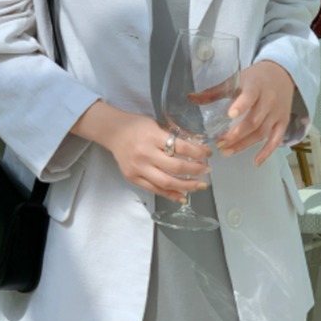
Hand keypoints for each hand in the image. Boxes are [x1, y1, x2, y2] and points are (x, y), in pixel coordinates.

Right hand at [74, 102, 211, 202]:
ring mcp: (138, 168)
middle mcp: (145, 154)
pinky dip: (170, 194)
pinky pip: (154, 189)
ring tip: (200, 185)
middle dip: (195, 170)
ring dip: (187, 185)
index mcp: (152, 137)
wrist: (112, 132)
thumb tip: (195, 149)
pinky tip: (183, 196)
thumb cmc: (137, 126)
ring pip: (166, 182)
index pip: (180, 147)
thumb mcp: (155, 124)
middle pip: (175, 167)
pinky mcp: (133, 178)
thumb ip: (171, 137)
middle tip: (207, 169)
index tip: (208, 154)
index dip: (197, 152)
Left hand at [216, 61, 294, 166]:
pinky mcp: (283, 122)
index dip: (240, 106)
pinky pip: (276, 139)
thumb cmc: (255, 78)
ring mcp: (277, 112)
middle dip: (236, 134)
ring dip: (244, 144)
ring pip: (262, 132)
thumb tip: (190, 98)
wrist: (282, 74)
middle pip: (254, 121)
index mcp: (255, 86)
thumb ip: (214, 92)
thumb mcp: (236, 80)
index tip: (229, 115)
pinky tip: (256, 162)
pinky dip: (267, 152)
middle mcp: (269, 100)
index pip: (249, 96)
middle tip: (219, 144)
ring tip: (227, 152)